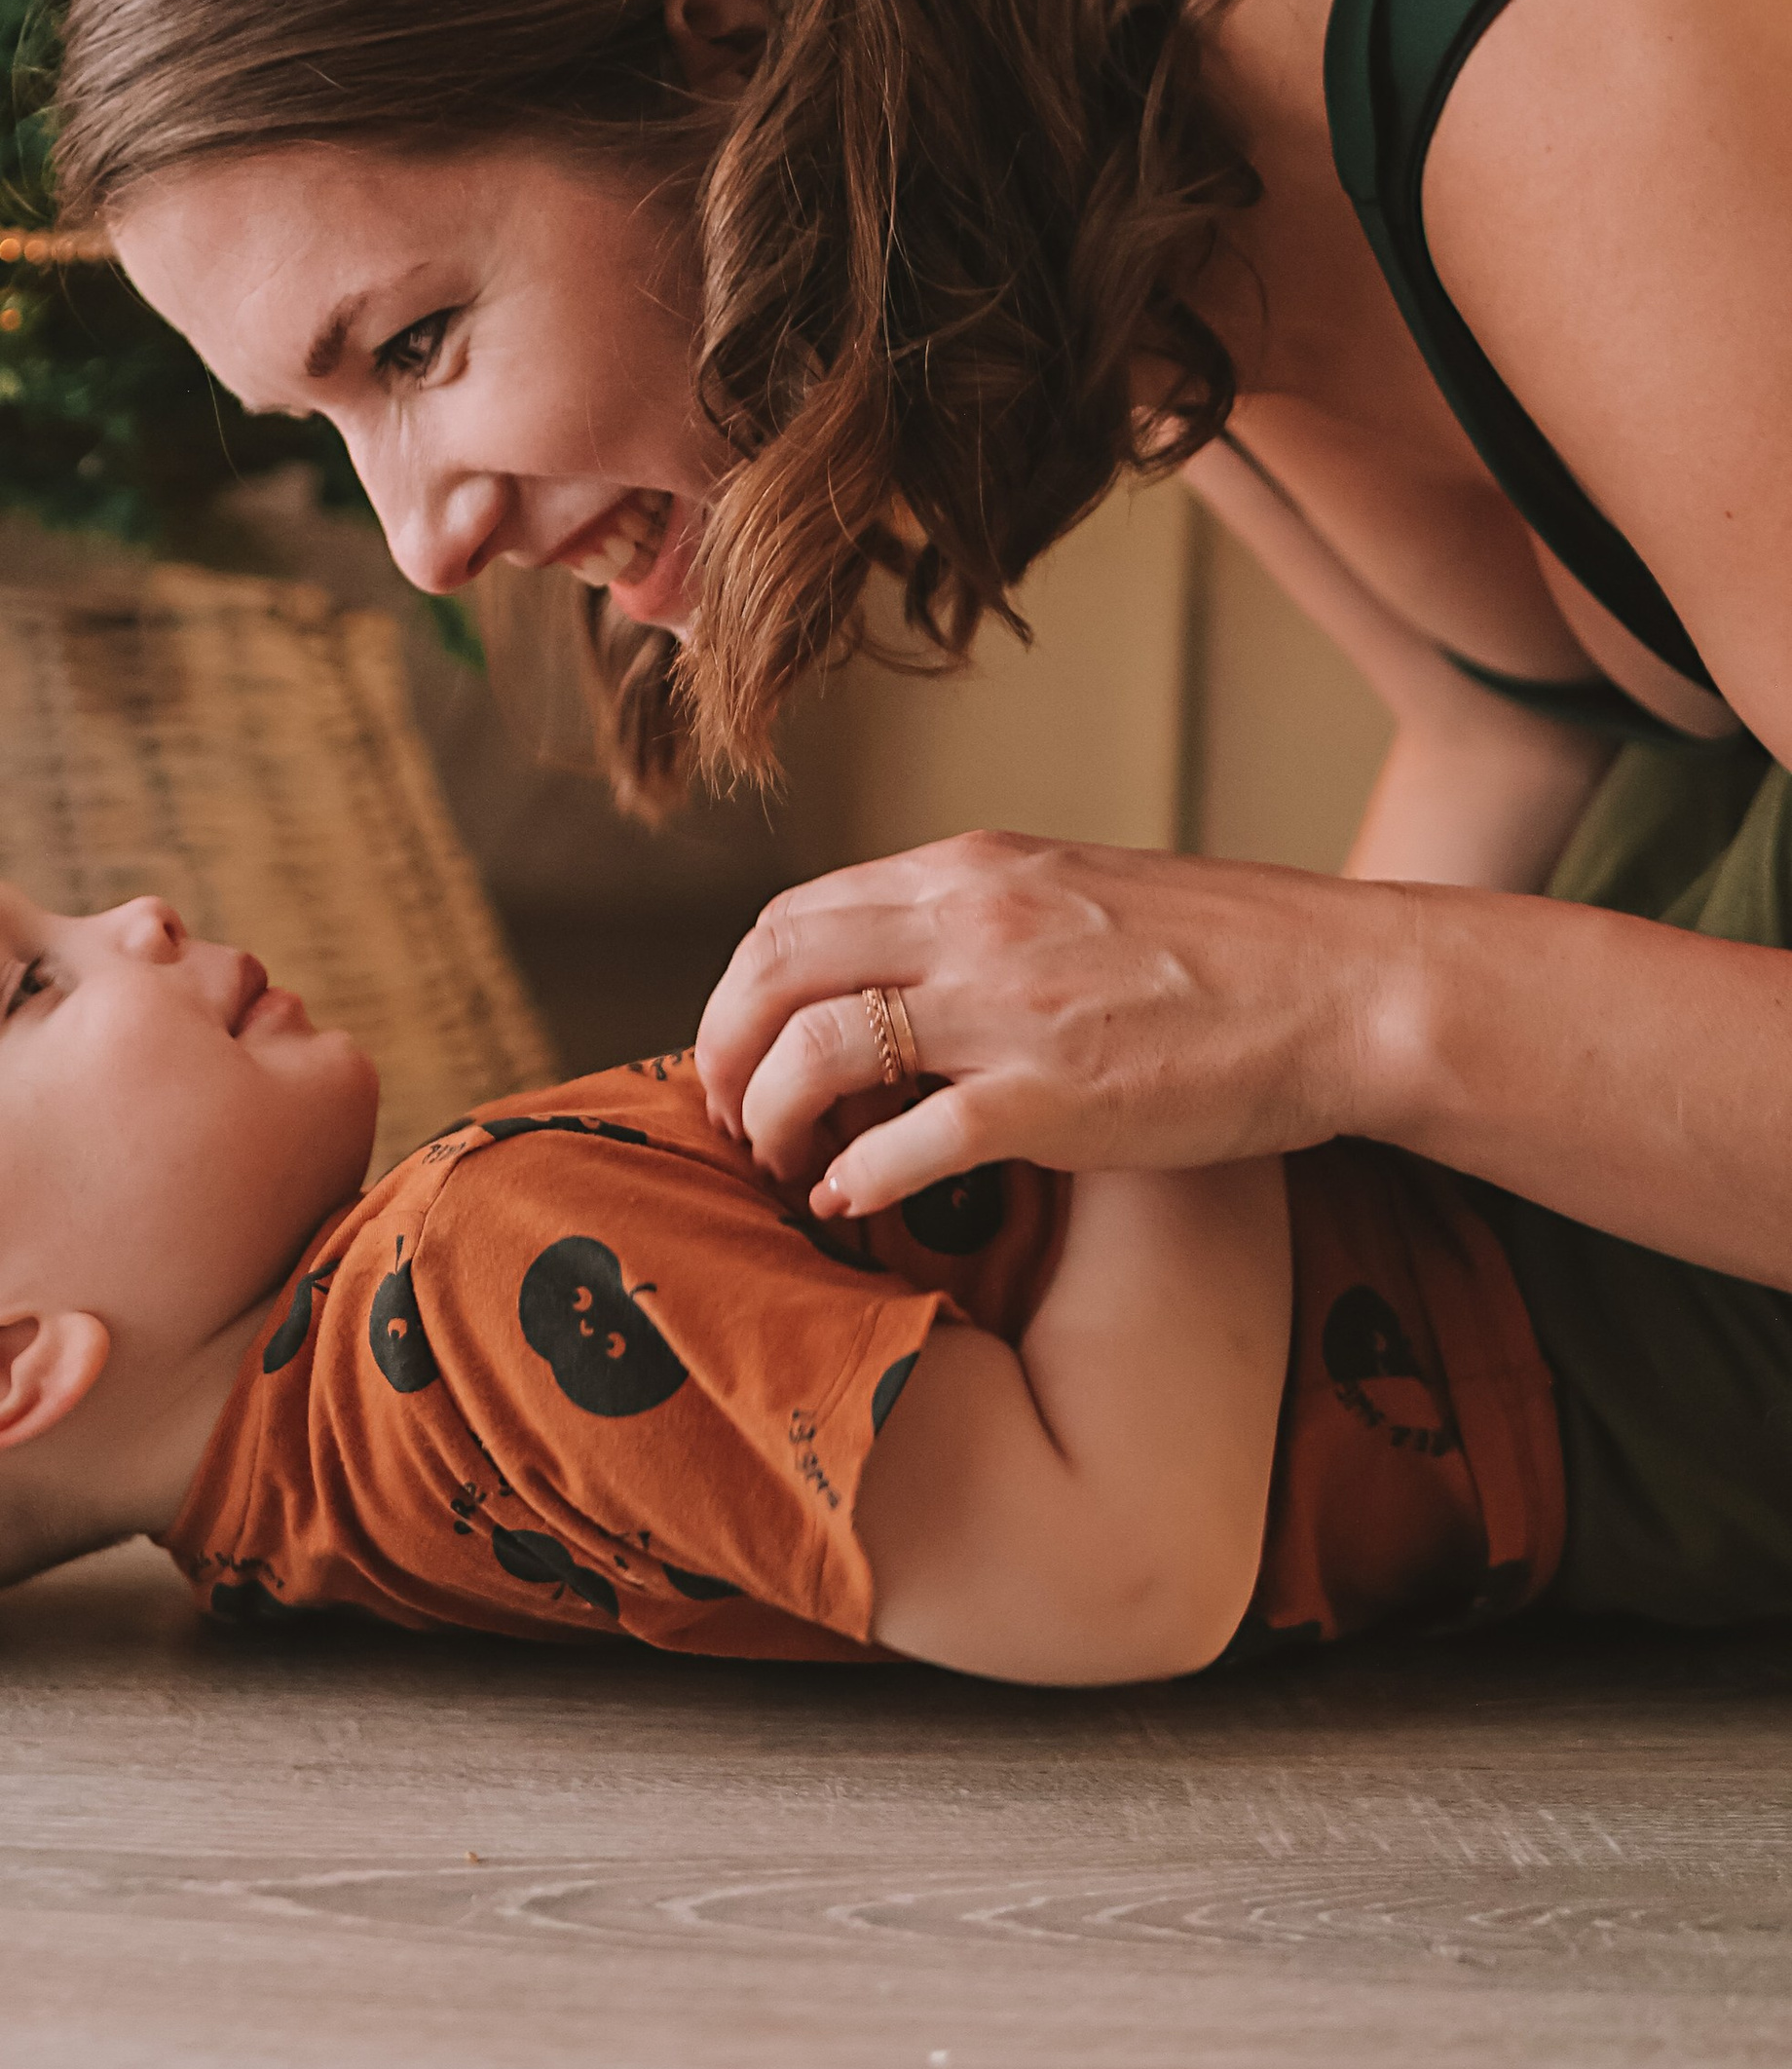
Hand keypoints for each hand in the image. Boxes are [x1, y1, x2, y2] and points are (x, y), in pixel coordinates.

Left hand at [696, 831, 1405, 1214]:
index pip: (794, 914)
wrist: (1345, 991)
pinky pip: (906, 1142)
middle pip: (773, 969)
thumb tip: (895, 971)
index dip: (740, 991)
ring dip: (771, 1115)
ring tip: (781, 1162)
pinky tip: (849, 1201)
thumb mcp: (1078, 894)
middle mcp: (973, 919)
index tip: (738, 1048)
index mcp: (975, 867)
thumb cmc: (1227, 955)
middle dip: (722, 1049)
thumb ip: (982, 917)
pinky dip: (856, 1177)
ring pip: (816, 1049)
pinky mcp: (1051, 1097)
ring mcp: (1008, 1008)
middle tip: (724, 1114)